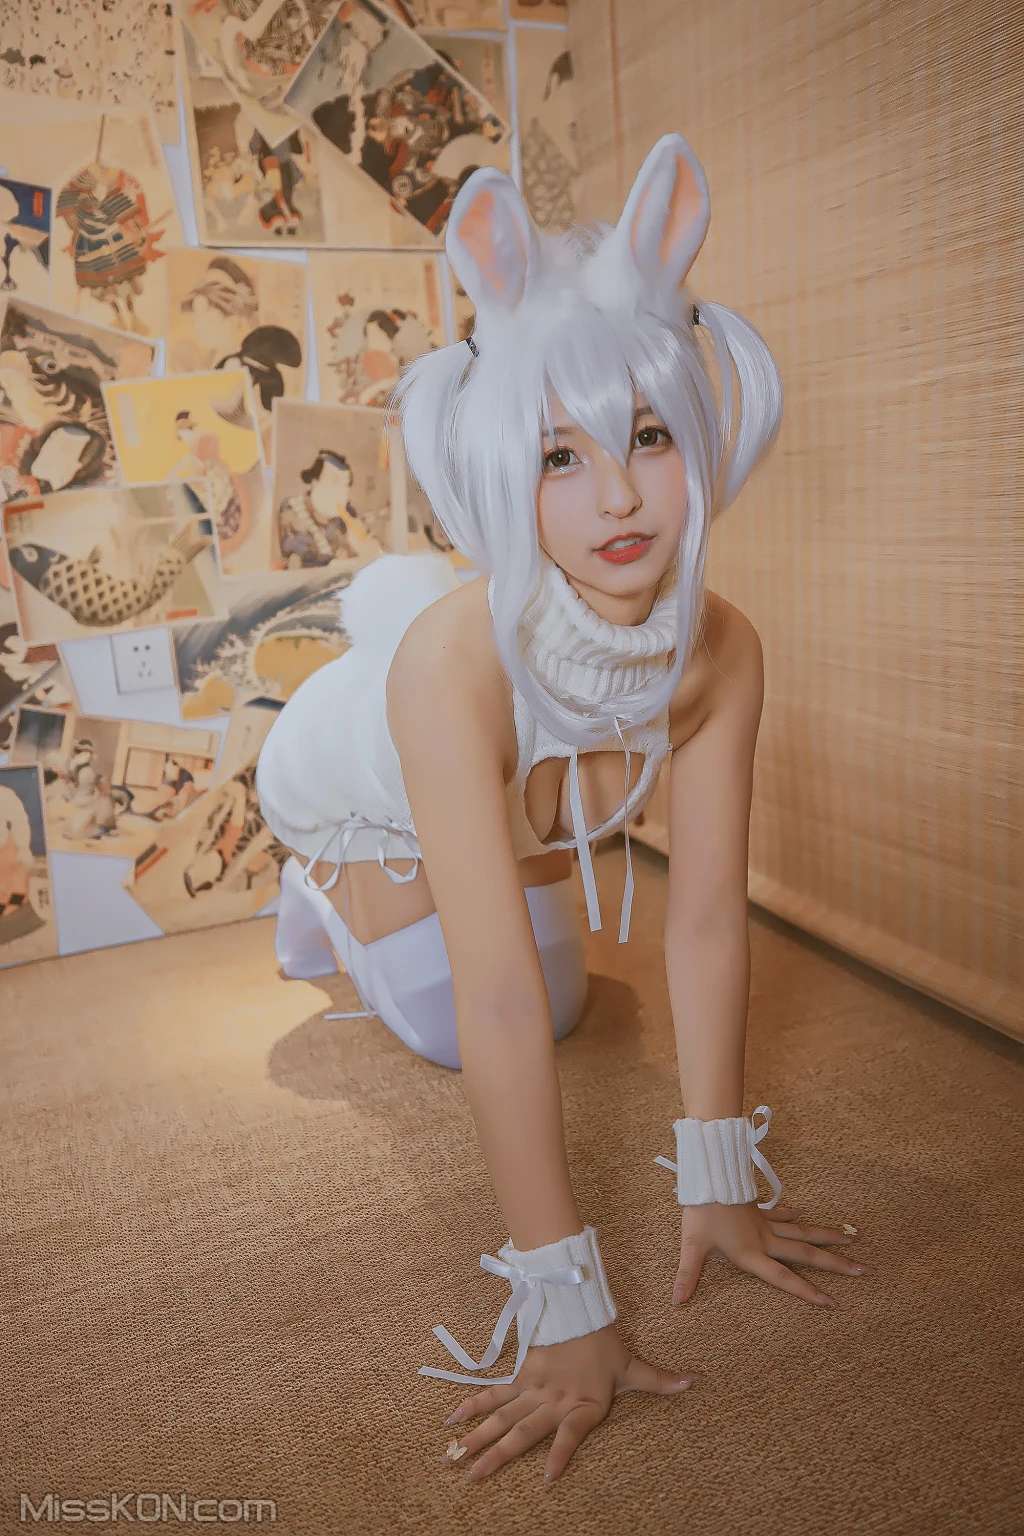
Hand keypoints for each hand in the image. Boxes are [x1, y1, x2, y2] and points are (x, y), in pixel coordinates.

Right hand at [440, 1322, 696, 1485]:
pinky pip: (493, 1393)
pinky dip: (473, 1405)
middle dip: (497, 1455)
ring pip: (501, 1415)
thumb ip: (658, 1380)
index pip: (570, 1433)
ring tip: (456, 1456)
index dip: (561, 1454)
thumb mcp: (632, 1363)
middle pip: (522, 1431)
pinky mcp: (520, 1374)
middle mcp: (553, 1400)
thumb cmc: (604, 1340)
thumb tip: (692, 1382)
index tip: (549, 1477)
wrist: (576, 1305)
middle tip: (472, 1477)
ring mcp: (532, 1388)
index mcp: (582, 1404)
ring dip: (478, 1436)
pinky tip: (453, 1419)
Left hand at [673, 1201, 865, 1308]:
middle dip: (834, 1263)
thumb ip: (688, 1275)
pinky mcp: (758, 1209)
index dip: (807, 1291)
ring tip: (850, 1238)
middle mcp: (765, 1239)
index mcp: (751, 1253)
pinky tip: (802, 1213)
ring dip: (826, 1236)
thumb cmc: (701, 1212)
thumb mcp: (692, 1245)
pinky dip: (792, 1215)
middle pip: (805, 1254)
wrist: (708, 1176)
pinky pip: (781, 1214)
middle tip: (861, 1269)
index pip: (784, 1278)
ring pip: (802, 1232)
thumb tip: (676, 1301)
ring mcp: (765, 1222)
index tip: (832, 1302)